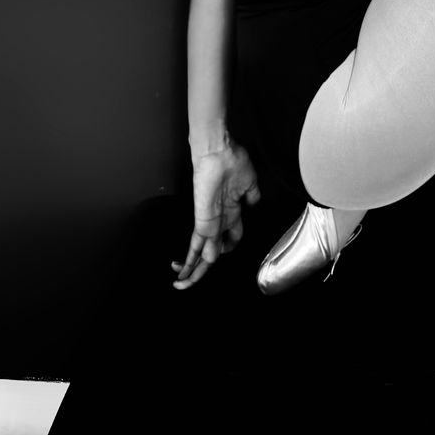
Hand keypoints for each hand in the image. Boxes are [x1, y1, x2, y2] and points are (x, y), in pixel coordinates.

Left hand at [171, 141, 260, 289]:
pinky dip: (191, 261)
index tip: (223, 251)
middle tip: (191, 279)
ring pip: (201, 253)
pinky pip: (196, 246)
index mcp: (233, 211)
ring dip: (194, 271)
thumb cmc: (233, 160)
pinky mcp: (202, 221)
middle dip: (204, 267)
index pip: (230, 237)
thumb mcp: (251, 181)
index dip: (229, 247)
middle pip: (213, 251)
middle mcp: (220, 220)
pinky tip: (184, 273)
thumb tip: (253, 206)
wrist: (219, 151)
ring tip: (181, 283)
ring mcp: (210, 222)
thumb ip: (252, 197)